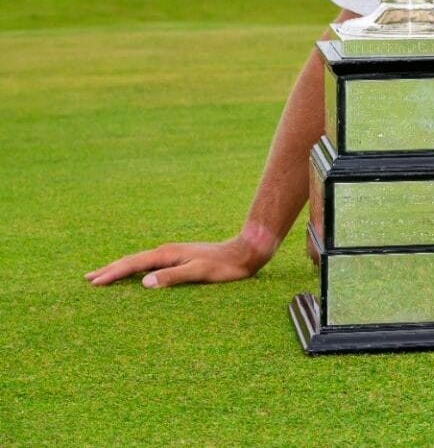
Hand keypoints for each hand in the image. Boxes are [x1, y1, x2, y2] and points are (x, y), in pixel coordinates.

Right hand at [85, 232, 273, 288]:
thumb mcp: (199, 272)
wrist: (244, 252)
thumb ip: (173, 277)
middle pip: (132, 260)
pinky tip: (136, 274)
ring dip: (121, 268)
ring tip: (104, 275)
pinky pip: (150, 264)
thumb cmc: (224, 266)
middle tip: (88, 278)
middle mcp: (167, 251)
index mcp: (167, 254)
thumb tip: (144, 283)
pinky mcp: (180, 258)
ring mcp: (173, 254)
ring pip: (140, 261)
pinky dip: (136, 269)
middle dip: (110, 269)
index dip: (112, 273)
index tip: (93, 282)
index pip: (133, 264)